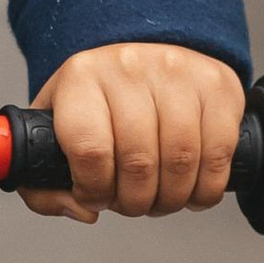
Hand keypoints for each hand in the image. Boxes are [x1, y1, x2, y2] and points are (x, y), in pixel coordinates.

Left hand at [22, 42, 244, 220]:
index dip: (94, 190)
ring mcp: (178, 73)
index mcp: (81, 78)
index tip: (95, 197)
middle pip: (139, 162)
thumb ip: (44, 183)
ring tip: (160, 198)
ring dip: (171, 199)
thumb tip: (82, 211)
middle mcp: (129, 68)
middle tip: (132, 203)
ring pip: (182, 162)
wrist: (145, 50)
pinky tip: (192, 189)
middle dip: (135, 202)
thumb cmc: (99, 100)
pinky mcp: (218, 85)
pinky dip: (207, 188)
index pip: (89, 150)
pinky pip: (219, 153)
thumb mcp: (55, 128)